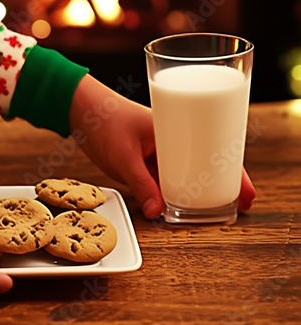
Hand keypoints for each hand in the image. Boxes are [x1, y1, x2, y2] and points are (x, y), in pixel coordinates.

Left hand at [69, 75, 255, 218]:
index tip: (246, 191)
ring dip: (192, 192)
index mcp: (173, 129)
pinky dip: (169, 193)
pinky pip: (160, 180)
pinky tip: (175, 208)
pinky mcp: (141, 161)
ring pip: (181, 175)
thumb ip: (141, 184)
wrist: (79, 110)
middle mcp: (169, 141)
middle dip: (218, 184)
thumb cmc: (104, 119)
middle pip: (201, 164)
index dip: (231, 170)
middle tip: (237, 206)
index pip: (211, 149)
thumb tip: (159, 213)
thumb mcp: (124, 155)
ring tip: (209, 213)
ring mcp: (155, 152)